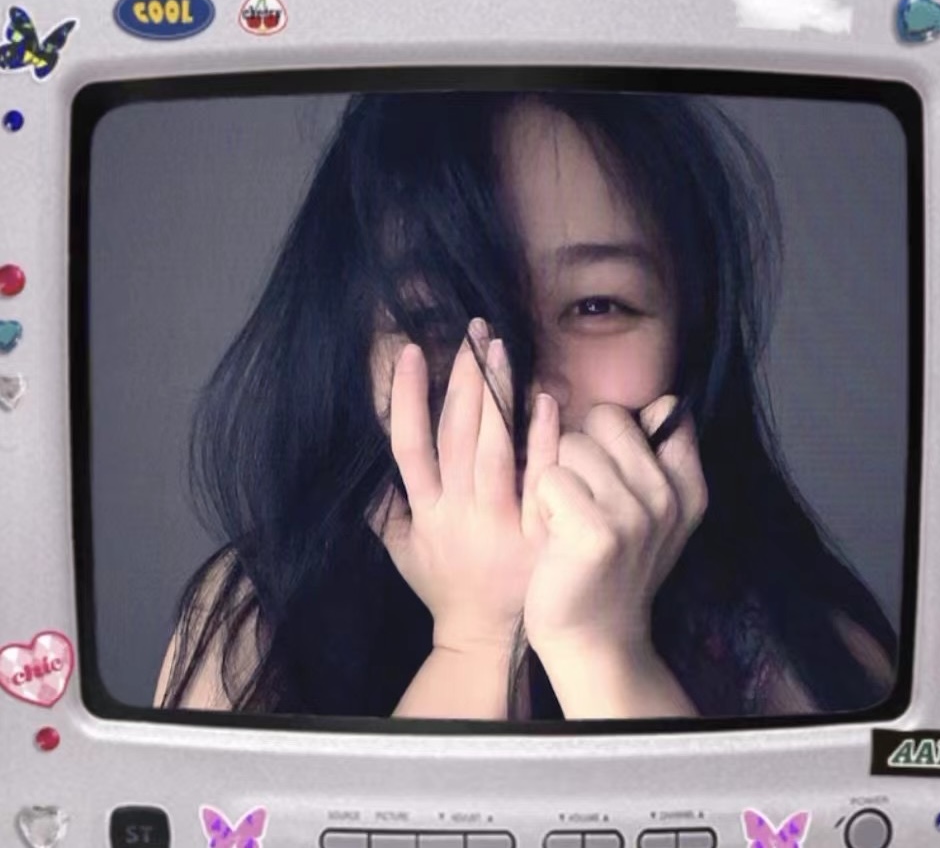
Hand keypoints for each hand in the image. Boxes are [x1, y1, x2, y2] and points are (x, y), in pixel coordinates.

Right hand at [376, 319, 559, 655]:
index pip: (408, 444)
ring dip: (496, 397)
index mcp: (424, 512)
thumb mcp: (403, 552)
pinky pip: (539, 479)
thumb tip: (362, 467)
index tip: (411, 352)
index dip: (407, 397)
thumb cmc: (446, 588)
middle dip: (462, 380)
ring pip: (492, 451)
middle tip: (473, 333)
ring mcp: (498, 523)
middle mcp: (456, 513)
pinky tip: (545, 401)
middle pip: (455, 436)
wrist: (488, 640)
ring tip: (500, 351)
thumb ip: (383, 508)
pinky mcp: (537, 533)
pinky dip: (541, 439)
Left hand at [523, 395, 707, 657]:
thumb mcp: (650, 515)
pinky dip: (541, 503)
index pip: (665, 411)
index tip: (613, 467)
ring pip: (571, 444)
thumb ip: (657, 459)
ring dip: (556, 477)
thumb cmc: (607, 568)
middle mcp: (668, 496)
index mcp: (687, 486)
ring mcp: (635, 514)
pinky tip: (552, 535)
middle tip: (581, 499)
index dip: (623, 429)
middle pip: (605, 417)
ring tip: (564, 520)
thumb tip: (660, 401)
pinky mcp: (596, 531)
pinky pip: (550, 477)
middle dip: (580, 448)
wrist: (594, 641)